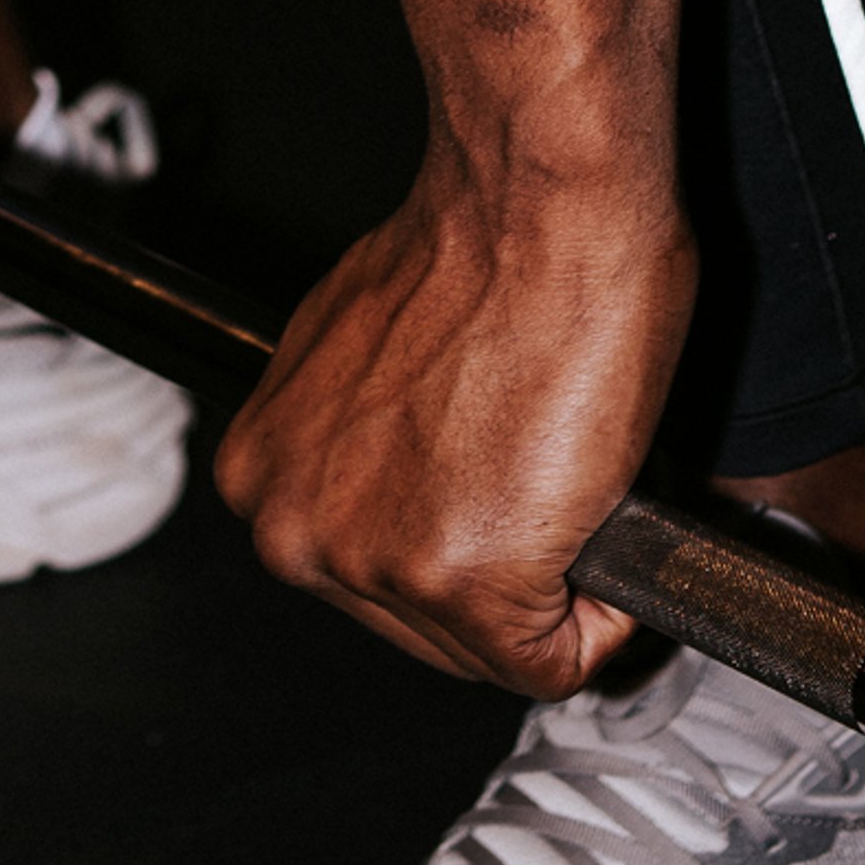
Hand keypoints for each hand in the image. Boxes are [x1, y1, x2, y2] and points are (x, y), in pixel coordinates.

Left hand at [214, 154, 698, 694]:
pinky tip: (596, 515)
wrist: (532, 205)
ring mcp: (374, 562)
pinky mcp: (466, 582)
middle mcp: (295, 529)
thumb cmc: (472, 252)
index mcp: (262, 475)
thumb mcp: (362, 364)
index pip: (371, 578)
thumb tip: (409, 480)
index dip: (454, 544)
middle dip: (498, 571)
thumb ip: (365, 447)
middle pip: (425, 625)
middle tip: (537, 483)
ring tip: (560, 478)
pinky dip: (602, 617)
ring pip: (491, 647)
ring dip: (549, 583)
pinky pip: (560, 659)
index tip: (493, 501)